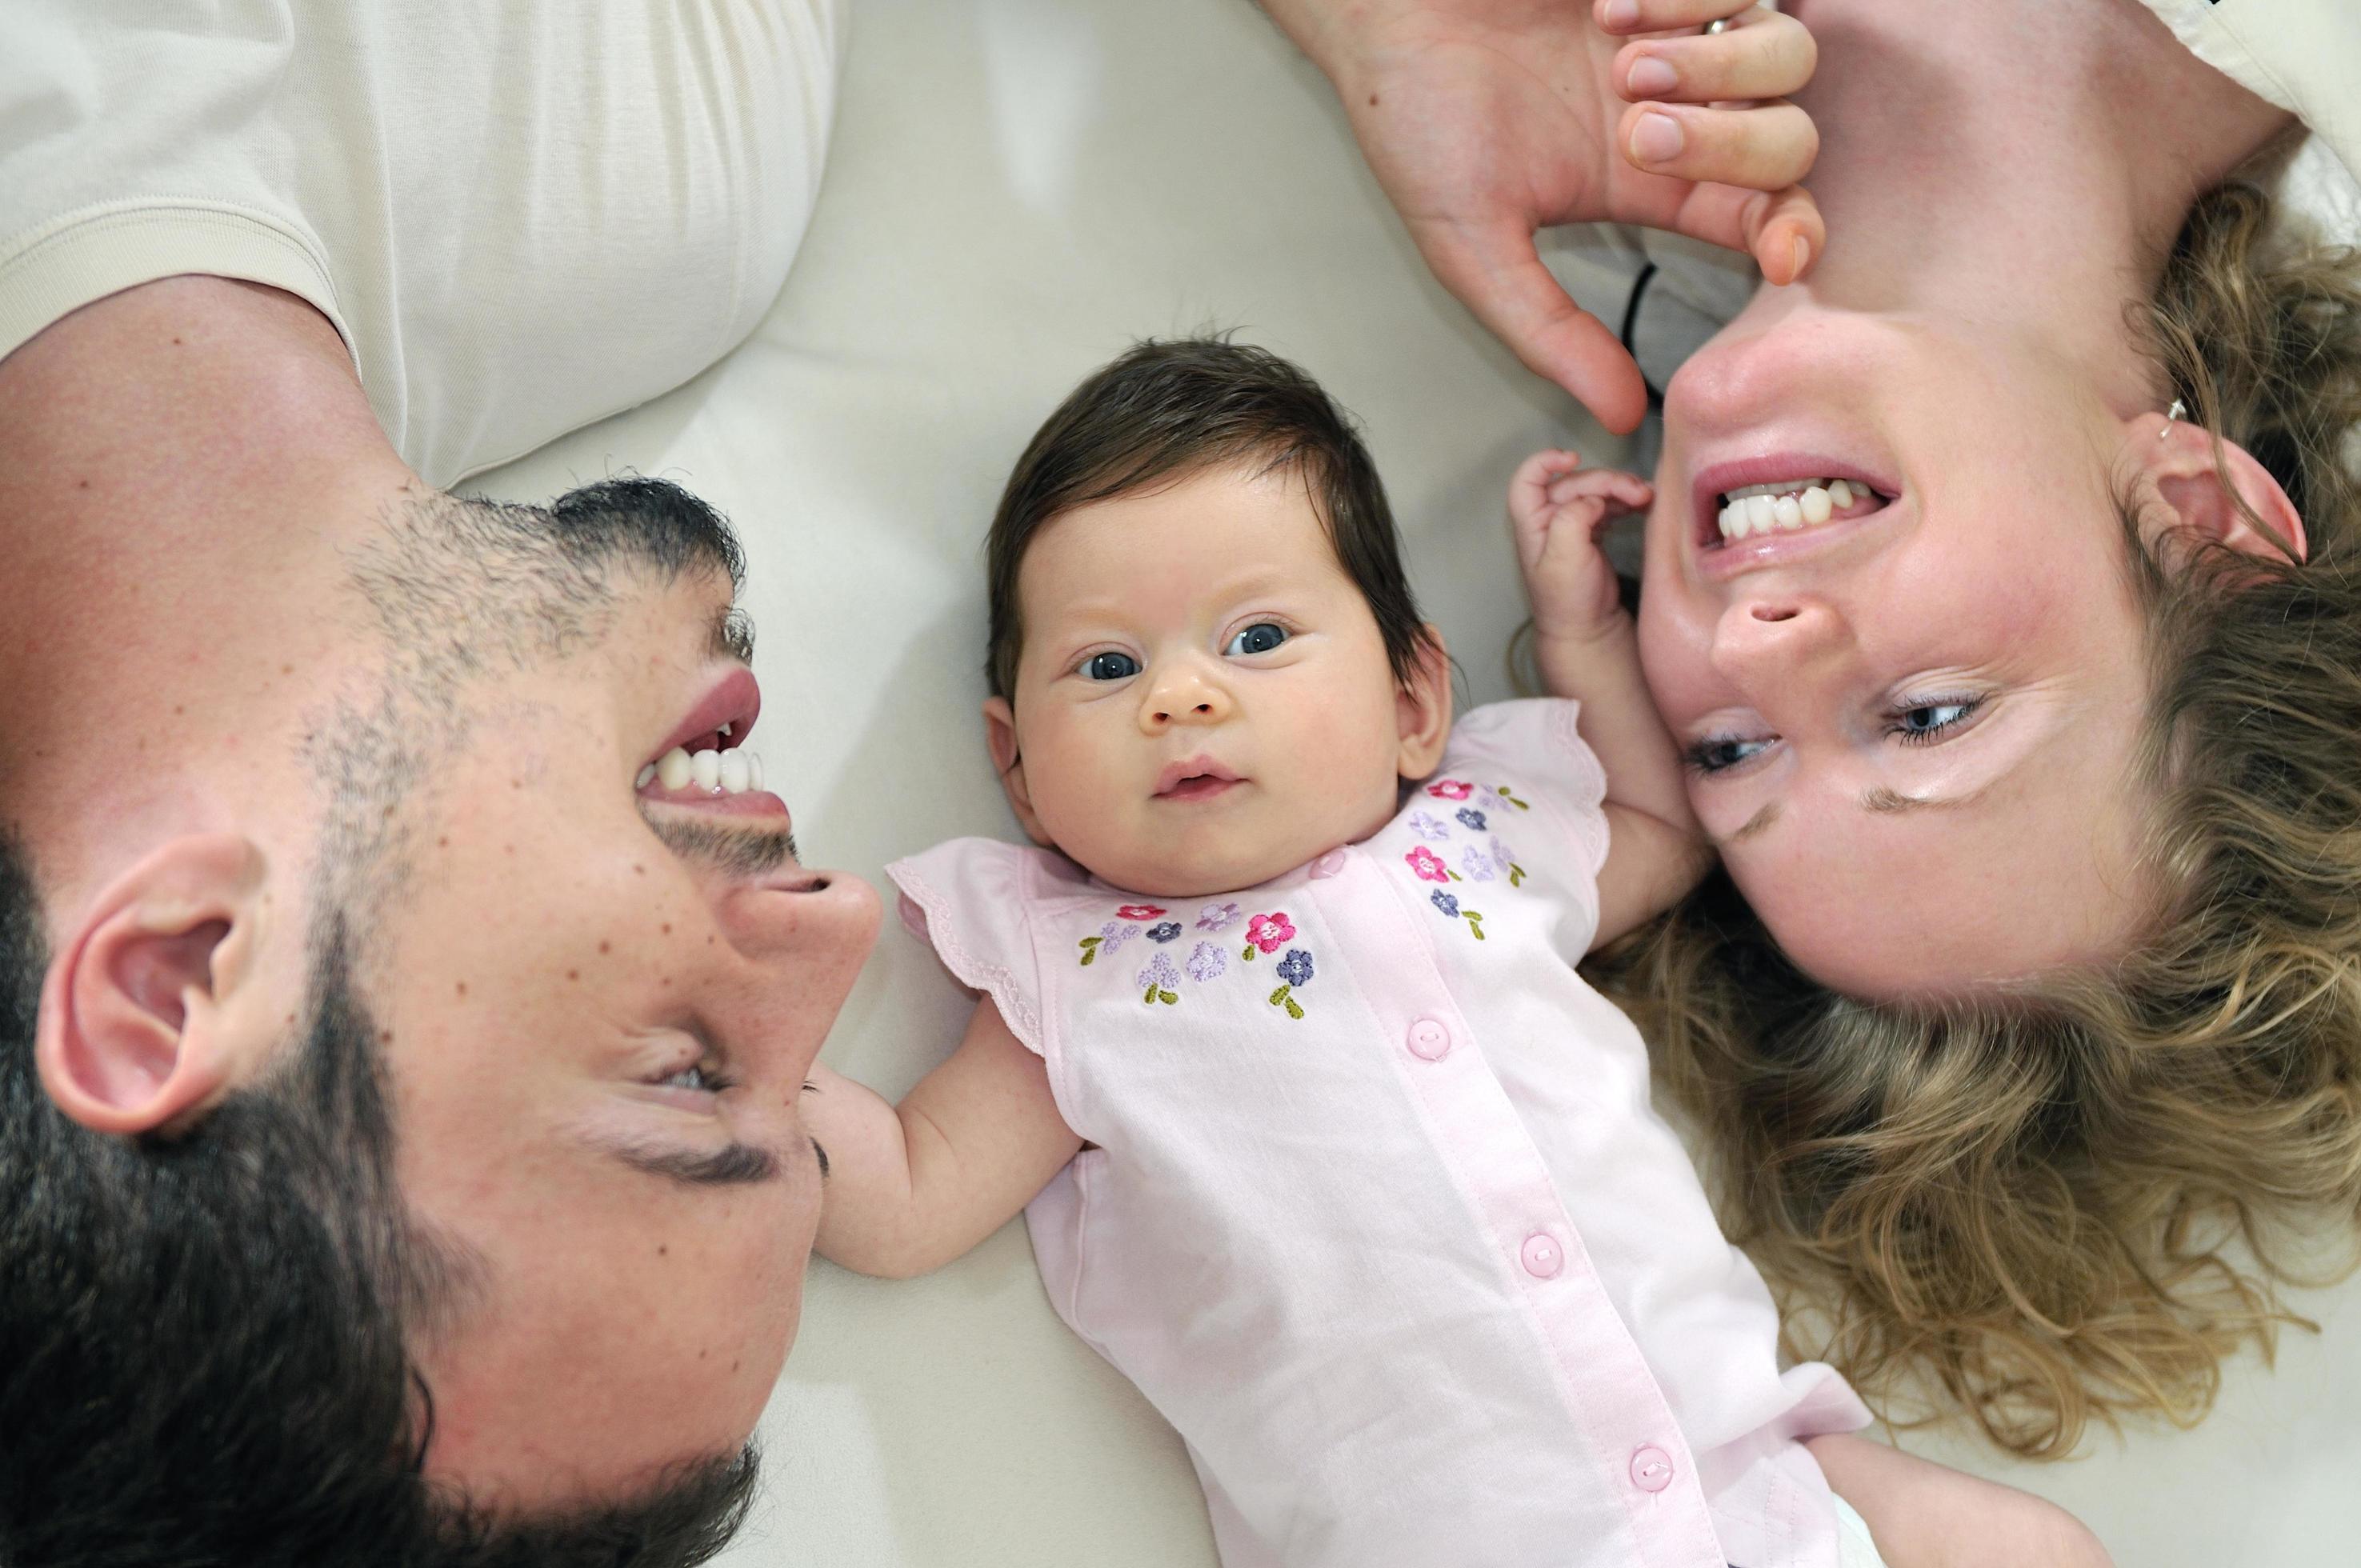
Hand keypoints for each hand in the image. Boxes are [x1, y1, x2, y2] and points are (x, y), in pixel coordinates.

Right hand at [1274, 0, 1821, 431]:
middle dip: (1730, 142)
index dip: (1794, 234)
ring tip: (1618, 60)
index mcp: (1649, 184)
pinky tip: (1602, 6)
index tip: (1780, 253)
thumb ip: (1549, 333)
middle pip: (1791, 140)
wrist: (1380, 10)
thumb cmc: (1414, 117)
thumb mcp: (1473, 248)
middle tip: (1632, 127)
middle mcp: (1685, 109)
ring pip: (1789, 54)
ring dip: (1713, 66)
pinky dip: (1684, 0)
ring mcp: (1688, 32)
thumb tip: (1624, 418)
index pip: (1764, 216)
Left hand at [1509, 448, 1652, 644]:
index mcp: (1532, 522)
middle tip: (1638, 492)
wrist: (1587, 628)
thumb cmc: (1567, 599)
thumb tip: (1591, 499)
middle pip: (1575, 483)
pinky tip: (1642, 505)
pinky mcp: (1592, 532)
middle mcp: (1548, 519)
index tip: (1572, 458)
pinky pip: (1608, 505)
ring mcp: (1571, 524)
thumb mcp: (1563, 559)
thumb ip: (1572, 521)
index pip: (1528, 479)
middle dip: (1607, 482)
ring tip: (1646, 498)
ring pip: (1595, 492)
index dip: (1546, 462)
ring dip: (1622, 490)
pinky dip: (1625, 502)